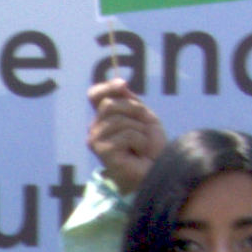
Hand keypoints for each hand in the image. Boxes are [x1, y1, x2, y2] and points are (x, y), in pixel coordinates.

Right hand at [86, 68, 162, 191]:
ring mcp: (96, 141)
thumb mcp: (143, 117)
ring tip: (142, 145)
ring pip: (119, 120)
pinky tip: (139, 154)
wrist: (157, 170)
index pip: (95, 95)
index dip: (107, 87)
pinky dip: (140, 142)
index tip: (124, 85)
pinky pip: (126, 134)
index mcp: (104, 118)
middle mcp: (95, 129)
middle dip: (134, 111)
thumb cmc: (151, 146)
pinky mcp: (104, 152)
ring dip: (140, 130)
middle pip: (109, 104)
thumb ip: (130, 100)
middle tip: (144, 129)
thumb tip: (119, 82)